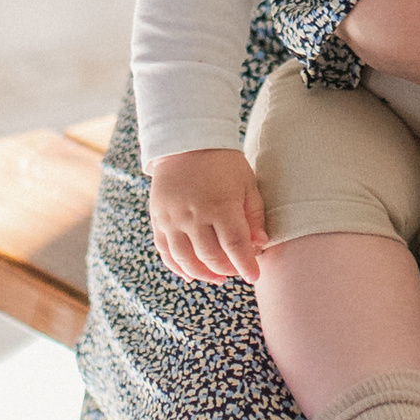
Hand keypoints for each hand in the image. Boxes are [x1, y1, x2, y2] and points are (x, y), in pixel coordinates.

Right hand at [150, 147, 269, 284]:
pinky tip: (189, 274)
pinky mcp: (158, 219)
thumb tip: (260, 245)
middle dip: (226, 270)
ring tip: (217, 277)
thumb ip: (253, 216)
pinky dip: (177, 267)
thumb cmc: (222, 163)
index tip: (254, 276)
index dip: (245, 265)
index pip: (235, 246)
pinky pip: (165, 252)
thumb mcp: (246, 183)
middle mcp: (194, 215)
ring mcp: (173, 219)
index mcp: (220, 206)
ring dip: (203, 274)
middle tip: (236, 271)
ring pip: (186, 260)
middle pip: (211, 257)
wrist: (186, 142)